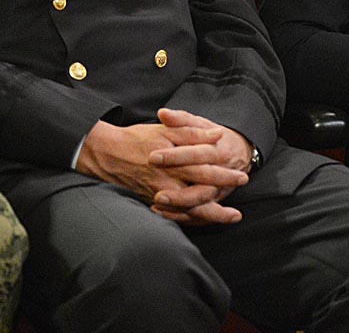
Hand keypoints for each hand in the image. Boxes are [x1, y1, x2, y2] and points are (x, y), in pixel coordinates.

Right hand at [76, 111, 247, 224]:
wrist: (107, 153)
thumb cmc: (139, 139)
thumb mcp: (166, 130)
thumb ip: (192, 133)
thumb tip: (218, 135)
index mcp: (173, 162)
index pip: (205, 170)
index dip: (224, 174)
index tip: (242, 176)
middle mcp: (167, 181)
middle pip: (199, 196)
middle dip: (221, 201)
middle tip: (238, 207)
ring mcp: (159, 194)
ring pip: (188, 211)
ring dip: (211, 215)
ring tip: (231, 217)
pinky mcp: (153, 201)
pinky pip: (176, 216)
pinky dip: (192, 219)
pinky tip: (206, 219)